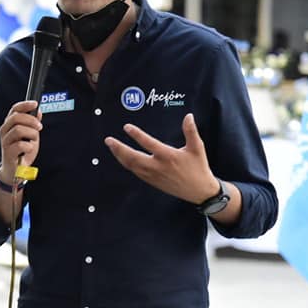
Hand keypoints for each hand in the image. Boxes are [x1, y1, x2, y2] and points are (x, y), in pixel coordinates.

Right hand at [0, 100, 41, 182]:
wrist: (15, 170)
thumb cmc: (22, 151)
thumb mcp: (31, 135)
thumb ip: (33, 124)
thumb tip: (39, 112)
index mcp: (9, 124)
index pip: (14, 109)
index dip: (25, 105)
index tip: (35, 104)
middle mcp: (4, 131)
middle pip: (16, 117)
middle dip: (31, 120)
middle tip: (39, 127)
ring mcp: (5, 142)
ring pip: (18, 130)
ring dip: (31, 134)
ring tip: (33, 141)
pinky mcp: (7, 153)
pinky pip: (20, 145)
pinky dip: (29, 146)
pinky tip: (29, 149)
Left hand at [104, 113, 218, 204]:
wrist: (198, 191)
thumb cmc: (198, 168)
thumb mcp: (197, 148)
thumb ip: (191, 131)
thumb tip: (188, 116)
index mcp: (168, 156)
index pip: (148, 143)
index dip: (136, 135)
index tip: (127, 127)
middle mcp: (157, 166)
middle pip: (133, 157)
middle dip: (119, 148)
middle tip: (108, 140)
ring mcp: (153, 175)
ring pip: (131, 165)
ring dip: (120, 156)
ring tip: (111, 146)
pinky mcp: (151, 181)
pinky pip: (135, 171)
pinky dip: (126, 164)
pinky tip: (121, 157)